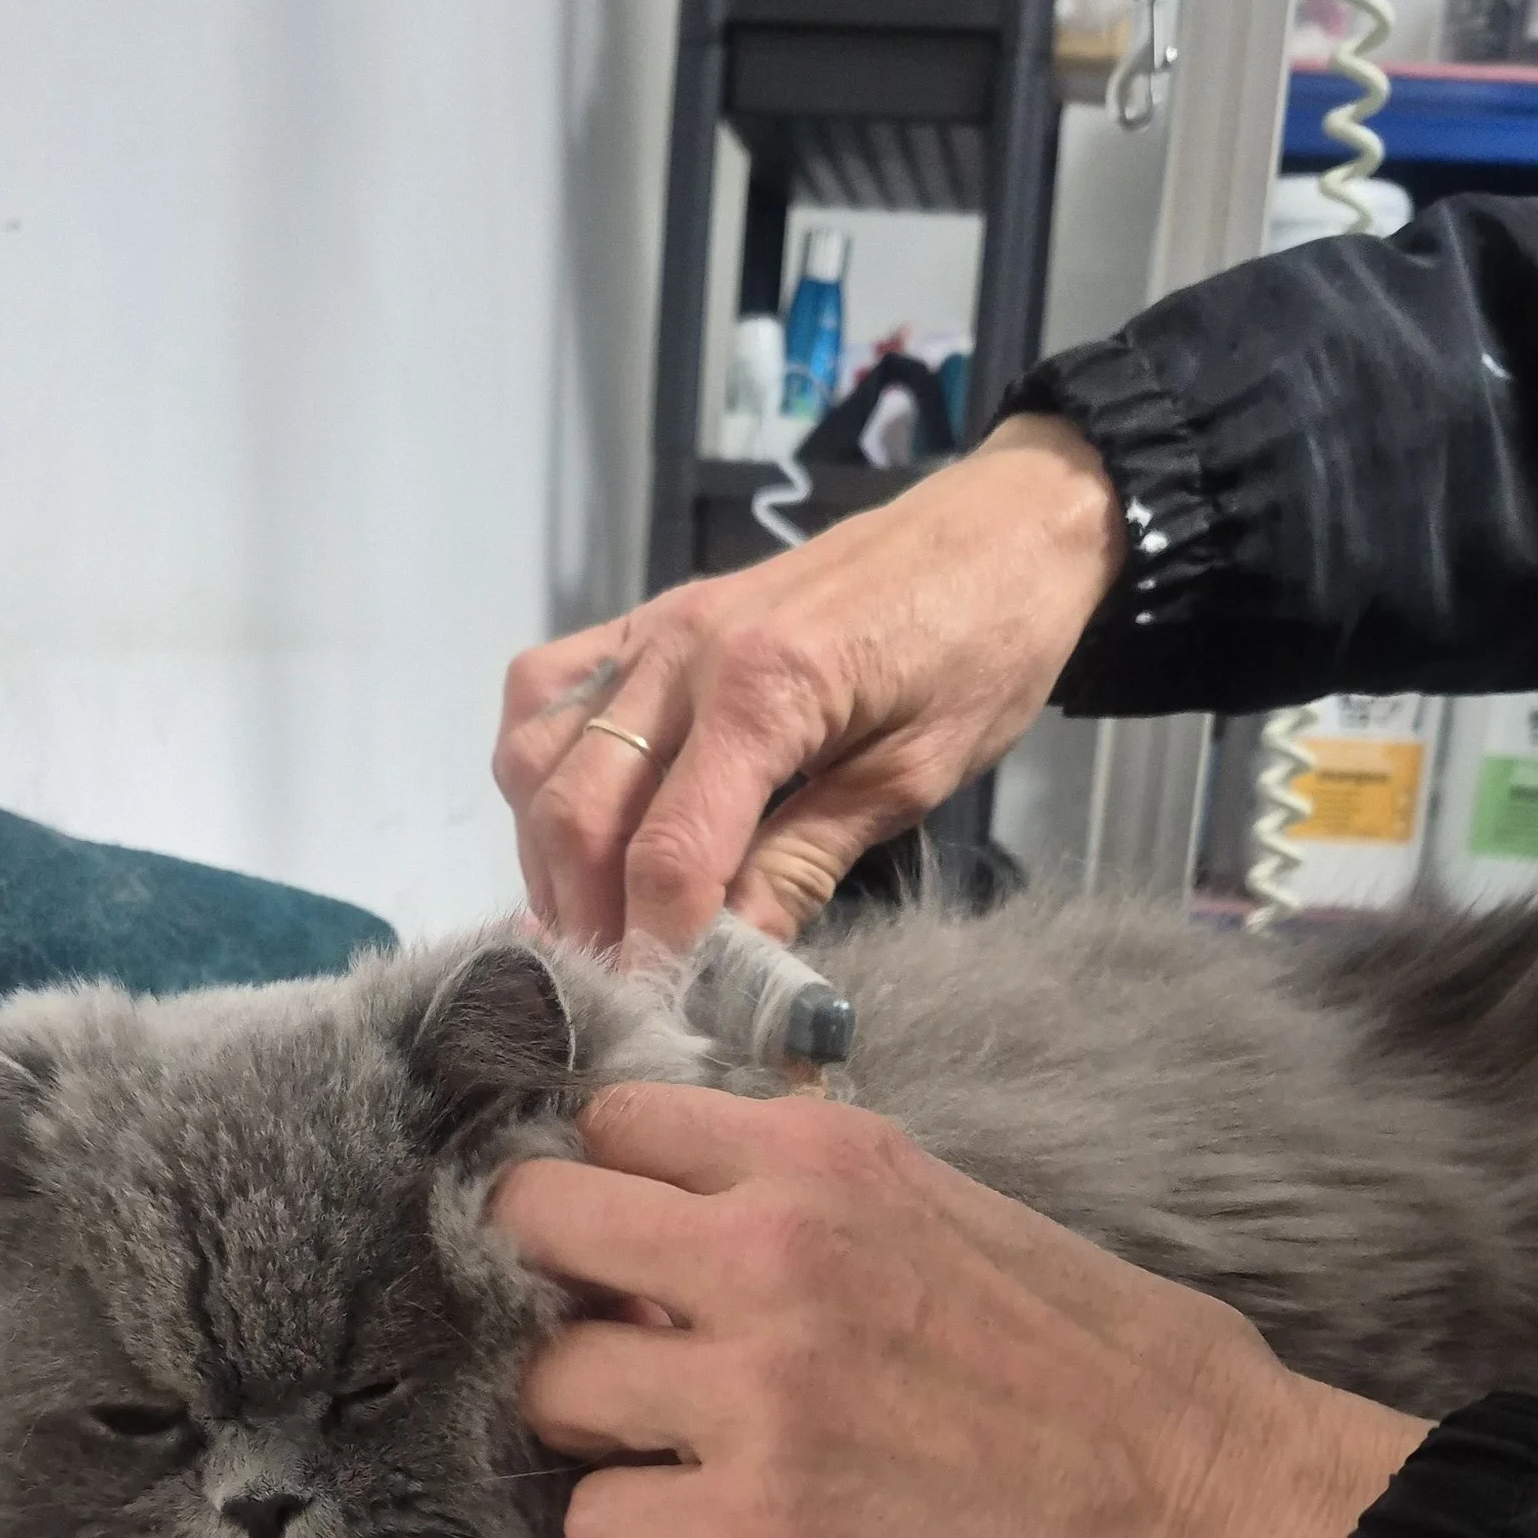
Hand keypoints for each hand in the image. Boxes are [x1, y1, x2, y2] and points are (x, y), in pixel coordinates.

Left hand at [490, 1087, 1430, 1537]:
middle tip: (620, 1348)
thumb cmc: (1126, 1372)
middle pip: (537, 1220)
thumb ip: (827, 1202)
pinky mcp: (758, 1533)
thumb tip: (715, 1214)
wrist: (1221, 1515)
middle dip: (557, 1286)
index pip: (614, 1123)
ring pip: (547, 1383)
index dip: (612, 1192)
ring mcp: (755, 1393)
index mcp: (827, 1161)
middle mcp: (771, 1252)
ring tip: (671, 1460)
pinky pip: (596, 1526)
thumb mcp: (966, 1212)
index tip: (636, 1249)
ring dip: (593, 1427)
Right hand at [494, 415, 1125, 954]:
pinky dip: (536, 768)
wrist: (1001, 525)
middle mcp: (684, 649)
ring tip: (596, 919)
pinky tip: (574, 820)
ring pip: (536, 756)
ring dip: (548, 855)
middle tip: (624, 987)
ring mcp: (655, 626)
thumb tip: (732, 964)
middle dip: (590, 918)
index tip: (663, 1011)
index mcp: (765, 689)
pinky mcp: (649, 615)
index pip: (668, 852)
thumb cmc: (985, 647)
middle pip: (579, 812)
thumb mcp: (914, 778)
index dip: (655, 947)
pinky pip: (543, 689)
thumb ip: (806, 863)